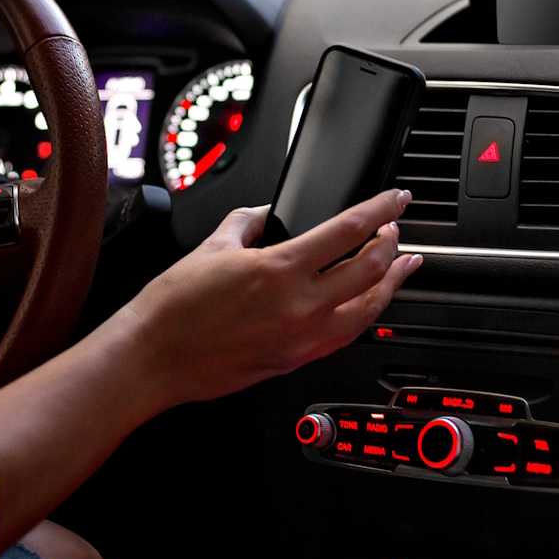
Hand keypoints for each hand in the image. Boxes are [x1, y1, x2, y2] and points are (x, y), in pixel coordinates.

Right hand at [112, 189, 423, 405]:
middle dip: (392, 245)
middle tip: (395, 230)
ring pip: (369, 309)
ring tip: (403, 267)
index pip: (350, 231)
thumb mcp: (212, 245)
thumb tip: (268, 213)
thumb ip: (249, 220)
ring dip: (391, 284)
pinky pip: (345, 336)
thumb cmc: (175, 307)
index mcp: (281, 269)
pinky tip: (368, 307)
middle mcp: (300, 306)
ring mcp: (302, 338)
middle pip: (371, 270)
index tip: (396, 199)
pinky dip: (365, 316)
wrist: (154, 355)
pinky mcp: (296, 359)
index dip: (381, 209)